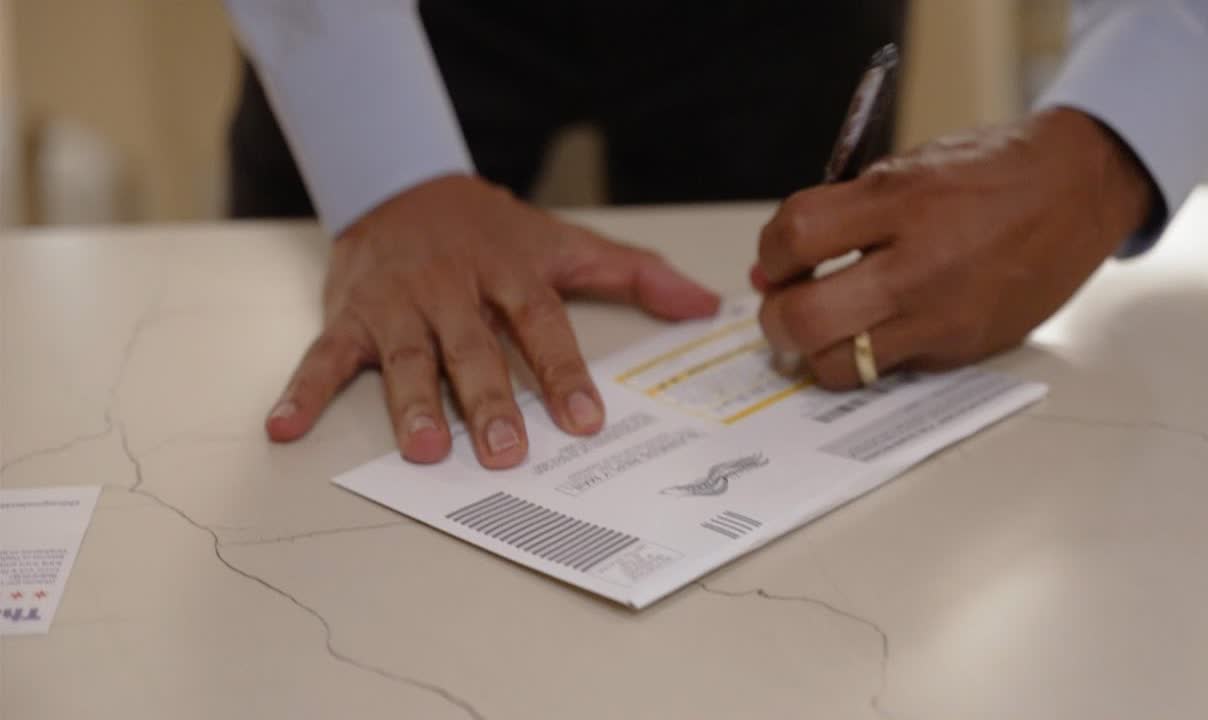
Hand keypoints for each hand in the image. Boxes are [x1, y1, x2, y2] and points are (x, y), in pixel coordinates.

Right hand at [266, 175, 719, 466]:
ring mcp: (397, 303)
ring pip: (405, 357)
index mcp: (509, 273)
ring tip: (424, 452)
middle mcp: (453, 289)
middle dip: (488, 401)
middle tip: (505, 451)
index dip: (563, 372)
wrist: (403, 182)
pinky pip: (323, 355)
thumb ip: (632, 274)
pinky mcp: (350, 314)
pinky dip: (302, 390)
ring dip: (411, 405)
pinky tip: (285, 427)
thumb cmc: (491, 228)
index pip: (542, 325)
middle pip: (473, 349)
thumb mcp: (562, 242)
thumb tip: (703, 305)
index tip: (585, 420)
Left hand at [751, 108, 1154, 387]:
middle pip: (806, 318)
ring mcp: (942, 315)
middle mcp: (920, 265)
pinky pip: (888, 370)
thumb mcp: (908, 168)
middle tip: (782, 310)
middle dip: (776, 320)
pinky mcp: (961, 349)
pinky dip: (867, 356)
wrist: (1077, 190)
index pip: (797, 237)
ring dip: (814, 352)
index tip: (777, 259)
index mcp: (902, 201)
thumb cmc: (989, 173)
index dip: (771, 253)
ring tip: (822, 329)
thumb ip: (841, 213)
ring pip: (840, 365)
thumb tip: (774, 268)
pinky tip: (875, 329)